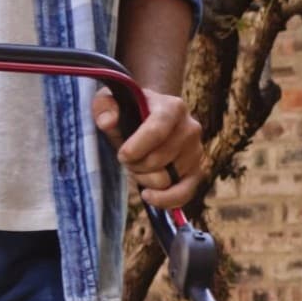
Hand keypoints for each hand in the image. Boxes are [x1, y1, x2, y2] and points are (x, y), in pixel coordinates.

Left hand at [92, 85, 201, 209]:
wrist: (152, 116)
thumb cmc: (129, 110)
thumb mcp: (111, 100)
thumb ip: (104, 106)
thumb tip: (107, 122)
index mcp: (173, 107)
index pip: (157, 131)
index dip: (136, 148)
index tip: (122, 155)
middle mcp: (191, 129)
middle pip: (159, 159)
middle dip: (136, 165)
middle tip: (127, 159)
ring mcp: (196, 152)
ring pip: (166, 179)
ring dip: (144, 179)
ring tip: (139, 167)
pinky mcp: (197, 171)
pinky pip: (184, 194)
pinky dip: (165, 200)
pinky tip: (148, 195)